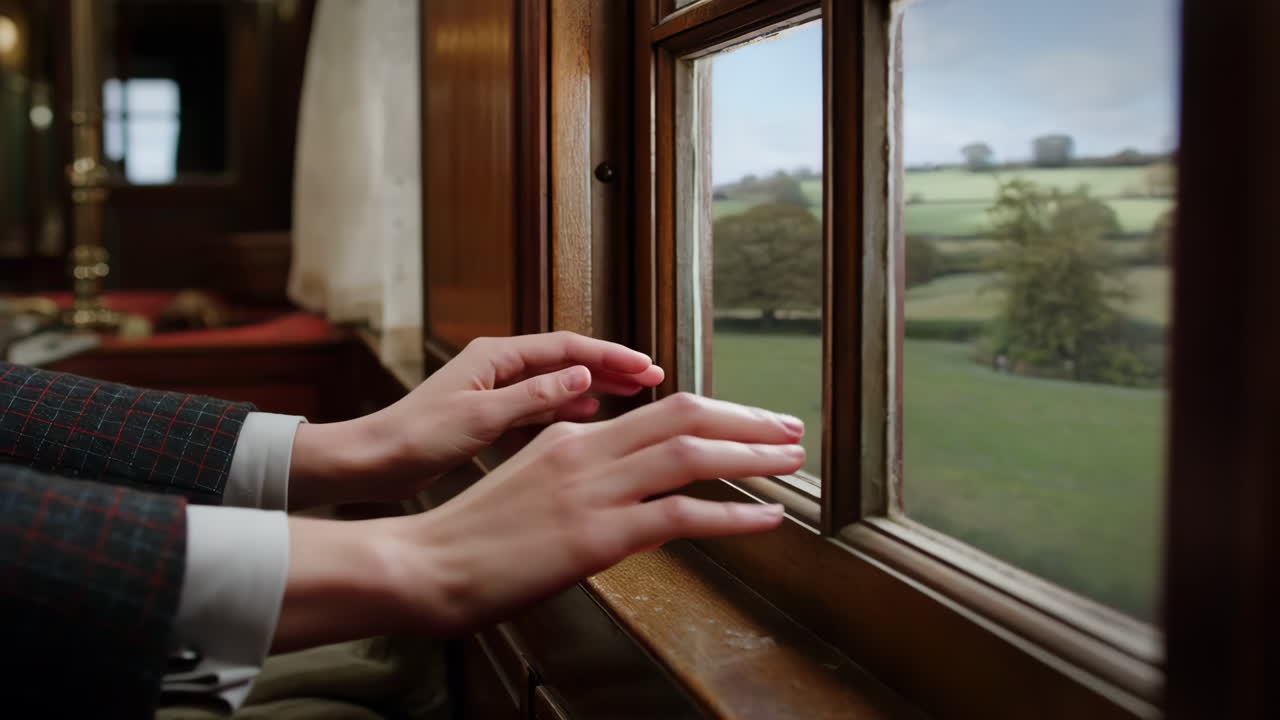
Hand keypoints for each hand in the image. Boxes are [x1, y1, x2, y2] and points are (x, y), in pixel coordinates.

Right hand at [274, 393, 803, 649]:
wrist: (425, 564)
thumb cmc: (473, 537)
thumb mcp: (534, 488)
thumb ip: (586, 481)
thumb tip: (641, 499)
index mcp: (571, 436)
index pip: (660, 411)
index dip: (715, 413)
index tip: (750, 422)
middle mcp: (587, 450)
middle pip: (686, 417)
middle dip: (747, 419)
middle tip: (792, 427)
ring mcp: (593, 490)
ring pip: (691, 453)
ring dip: (752, 453)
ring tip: (793, 459)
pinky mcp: (597, 535)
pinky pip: (682, 514)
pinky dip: (734, 513)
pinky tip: (768, 516)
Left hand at [288, 331, 664, 507]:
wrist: (373, 462)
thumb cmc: (416, 437)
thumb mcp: (481, 418)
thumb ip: (534, 397)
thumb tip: (583, 378)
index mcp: (495, 357)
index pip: (567, 348)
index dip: (609, 356)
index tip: (645, 366)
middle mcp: (497, 366)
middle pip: (567, 360)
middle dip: (610, 367)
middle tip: (651, 377)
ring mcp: (494, 390)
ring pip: (558, 383)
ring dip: (595, 387)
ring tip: (633, 394)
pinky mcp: (489, 415)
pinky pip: (542, 405)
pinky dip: (569, 409)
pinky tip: (590, 418)